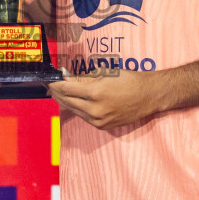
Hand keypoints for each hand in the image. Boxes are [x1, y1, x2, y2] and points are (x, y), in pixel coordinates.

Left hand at [49, 69, 165, 130]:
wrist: (148, 96)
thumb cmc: (129, 80)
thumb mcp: (105, 73)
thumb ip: (83, 78)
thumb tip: (66, 78)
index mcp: (95, 92)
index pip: (66, 89)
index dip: (56, 84)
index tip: (50, 79)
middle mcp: (95, 109)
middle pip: (67, 101)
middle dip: (57, 93)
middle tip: (50, 86)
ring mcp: (98, 120)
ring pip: (74, 111)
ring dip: (65, 102)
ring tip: (57, 93)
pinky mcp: (102, 126)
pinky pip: (84, 117)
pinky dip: (76, 109)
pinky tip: (73, 102)